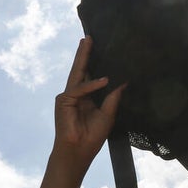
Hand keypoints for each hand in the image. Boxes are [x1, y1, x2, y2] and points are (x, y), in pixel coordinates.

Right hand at [53, 36, 124, 165]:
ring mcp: (69, 96)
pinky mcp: (63, 101)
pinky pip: (79, 89)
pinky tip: (104, 80)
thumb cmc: (93, 136)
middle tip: (89, 36)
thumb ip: (113, 98)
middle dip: (85, 53)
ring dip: (83, 58)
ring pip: (77, 74)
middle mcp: (77, 94)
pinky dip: (91, 85)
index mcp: (87, 97)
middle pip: (82, 70)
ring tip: (89, 42)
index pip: (91, 75)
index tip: (100, 47)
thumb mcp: (108, 114)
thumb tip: (123, 82)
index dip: (95, 62)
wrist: (79, 151)